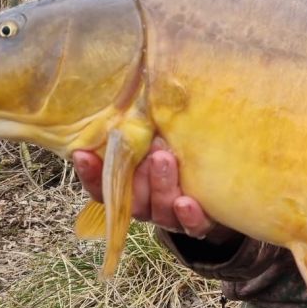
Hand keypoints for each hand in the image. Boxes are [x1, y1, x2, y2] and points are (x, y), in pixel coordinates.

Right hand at [72, 137, 237, 243]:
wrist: (224, 186)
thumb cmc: (182, 152)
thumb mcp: (162, 138)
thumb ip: (146, 125)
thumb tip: (137, 80)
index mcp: (131, 187)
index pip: (102, 186)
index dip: (90, 173)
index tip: (82, 153)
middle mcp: (147, 205)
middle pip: (132, 199)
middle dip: (136, 175)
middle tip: (145, 149)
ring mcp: (171, 216)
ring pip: (159, 210)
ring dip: (159, 186)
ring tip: (164, 159)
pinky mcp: (199, 224)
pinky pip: (192, 227)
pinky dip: (189, 216)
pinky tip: (187, 203)